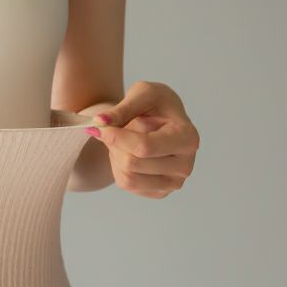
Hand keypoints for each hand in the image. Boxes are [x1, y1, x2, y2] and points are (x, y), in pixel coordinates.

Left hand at [84, 80, 199, 198]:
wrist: (162, 119)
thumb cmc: (156, 105)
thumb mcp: (142, 94)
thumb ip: (122, 108)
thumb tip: (99, 122)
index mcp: (187, 138)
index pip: (144, 147)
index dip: (117, 138)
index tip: (99, 126)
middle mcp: (185, 165)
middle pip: (132, 163)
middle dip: (115, 146)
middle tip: (114, 130)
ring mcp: (173, 183)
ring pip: (127, 178)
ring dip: (116, 157)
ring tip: (123, 141)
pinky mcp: (160, 192)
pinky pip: (126, 185)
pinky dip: (118, 168)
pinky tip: (128, 154)